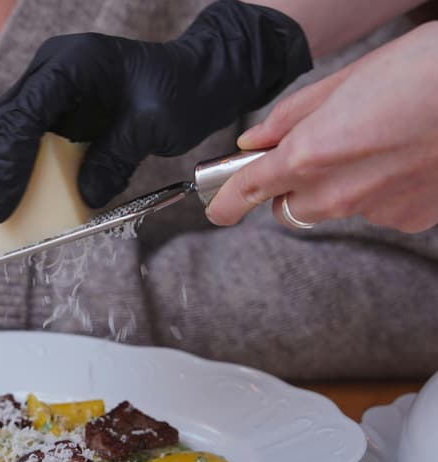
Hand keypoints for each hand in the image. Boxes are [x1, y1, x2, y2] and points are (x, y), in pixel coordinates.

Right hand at [0, 0, 310, 234]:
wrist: (197, 74)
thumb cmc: (181, 90)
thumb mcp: (156, 123)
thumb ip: (116, 156)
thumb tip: (82, 197)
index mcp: (71, 66)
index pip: (23, 116)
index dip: (4, 166)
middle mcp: (49, 76)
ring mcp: (46, 96)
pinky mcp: (51, 118)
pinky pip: (17, 149)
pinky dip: (1, 180)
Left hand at [206, 22, 437, 232]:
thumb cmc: (427, 70)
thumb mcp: (347, 79)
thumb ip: (292, 117)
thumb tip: (255, 141)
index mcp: (311, 153)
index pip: (248, 191)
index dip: (225, 202)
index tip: (217, 209)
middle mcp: (337, 192)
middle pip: (289, 207)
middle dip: (291, 186)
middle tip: (317, 151)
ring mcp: (375, 210)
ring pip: (334, 208)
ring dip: (338, 186)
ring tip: (377, 142)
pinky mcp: (408, 219)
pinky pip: (377, 210)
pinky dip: (380, 190)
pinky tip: (405, 157)